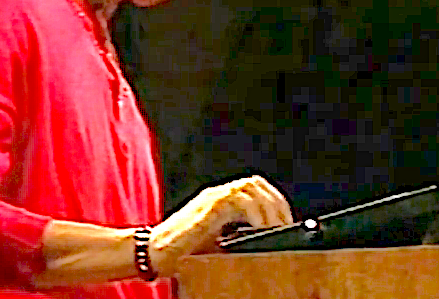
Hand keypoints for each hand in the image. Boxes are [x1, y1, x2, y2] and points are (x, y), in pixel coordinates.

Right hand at [148, 176, 292, 275]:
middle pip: (256, 183)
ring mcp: (211, 198)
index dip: (274, 201)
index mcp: (220, 200)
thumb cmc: (181, 253)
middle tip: (285, 226)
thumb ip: (238, 237)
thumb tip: (266, 244)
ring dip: (267, 207)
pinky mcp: (207, 207)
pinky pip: (237, 200)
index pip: (256, 188)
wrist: (152, 254)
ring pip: (250, 187)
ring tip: (274, 228)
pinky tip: (259, 228)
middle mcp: (217, 194)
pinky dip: (253, 213)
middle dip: (275, 203)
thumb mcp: (218, 244)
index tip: (286, 221)